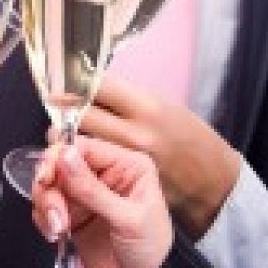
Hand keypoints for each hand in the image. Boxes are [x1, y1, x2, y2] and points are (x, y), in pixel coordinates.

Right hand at [31, 137, 172, 267]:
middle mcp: (103, 174)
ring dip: (46, 205)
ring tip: (58, 230)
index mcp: (126, 165)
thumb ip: (93, 189)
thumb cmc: (151, 251)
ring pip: (49, 185)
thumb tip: (64, 155)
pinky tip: (55, 235)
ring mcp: (85, 195)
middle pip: (59, 163)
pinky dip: (43, 218)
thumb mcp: (128, 219)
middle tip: (56, 214)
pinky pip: (45, 206)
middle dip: (50, 187)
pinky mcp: (71, 215)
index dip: (58, 158)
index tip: (47, 178)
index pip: (82, 146)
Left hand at [73, 77, 240, 236]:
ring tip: (66, 132)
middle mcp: (132, 135)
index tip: (62, 81)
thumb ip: (124, 100)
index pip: (95, 87)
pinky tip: (80, 156)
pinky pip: (87, 169)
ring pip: (77, 144)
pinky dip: (77, 160)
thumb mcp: (162, 107)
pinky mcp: (119, 185)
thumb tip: (85, 87)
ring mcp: (125, 163)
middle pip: (78, 117)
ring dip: (65, 137)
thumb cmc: (187, 138)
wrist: (210, 182)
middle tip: (57, 107)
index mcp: (145, 109)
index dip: (73, 83)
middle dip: (63, 111)